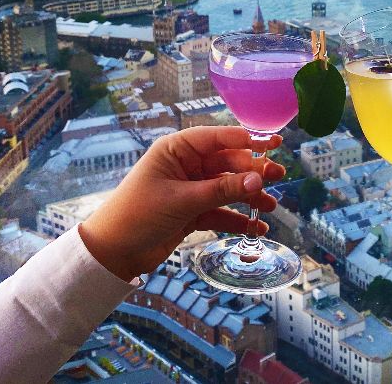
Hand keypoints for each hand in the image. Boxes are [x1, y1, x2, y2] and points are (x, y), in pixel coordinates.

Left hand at [79, 126, 285, 280]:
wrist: (112, 253)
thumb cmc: (138, 215)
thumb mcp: (183, 200)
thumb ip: (222, 190)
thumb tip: (259, 178)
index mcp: (177, 150)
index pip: (218, 138)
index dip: (247, 139)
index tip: (274, 142)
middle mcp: (185, 165)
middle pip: (227, 164)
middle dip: (252, 172)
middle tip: (278, 176)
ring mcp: (189, 189)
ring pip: (227, 188)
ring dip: (248, 196)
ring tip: (268, 207)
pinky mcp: (191, 212)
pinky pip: (220, 211)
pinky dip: (236, 219)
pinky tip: (255, 227)